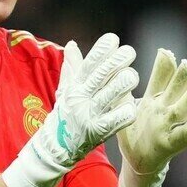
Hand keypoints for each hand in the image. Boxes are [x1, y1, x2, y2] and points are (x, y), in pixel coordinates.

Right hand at [50, 34, 139, 165]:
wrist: (55, 147)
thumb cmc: (64, 115)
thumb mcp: (65, 90)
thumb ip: (72, 68)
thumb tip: (71, 44)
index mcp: (75, 87)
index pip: (88, 65)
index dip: (100, 51)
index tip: (113, 39)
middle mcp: (81, 99)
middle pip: (99, 77)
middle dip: (115, 62)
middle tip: (130, 51)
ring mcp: (88, 115)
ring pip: (107, 96)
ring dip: (121, 84)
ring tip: (132, 75)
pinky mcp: (96, 132)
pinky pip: (113, 121)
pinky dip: (123, 114)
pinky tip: (132, 107)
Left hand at [116, 48, 186, 186]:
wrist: (135, 159)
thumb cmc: (131, 129)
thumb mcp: (122, 105)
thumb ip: (116, 87)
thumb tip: (104, 65)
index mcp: (153, 99)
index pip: (162, 77)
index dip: (165, 65)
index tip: (165, 52)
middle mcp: (165, 109)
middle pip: (178, 88)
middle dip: (183, 76)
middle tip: (186, 64)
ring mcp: (169, 125)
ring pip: (185, 109)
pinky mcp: (170, 144)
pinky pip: (185, 137)